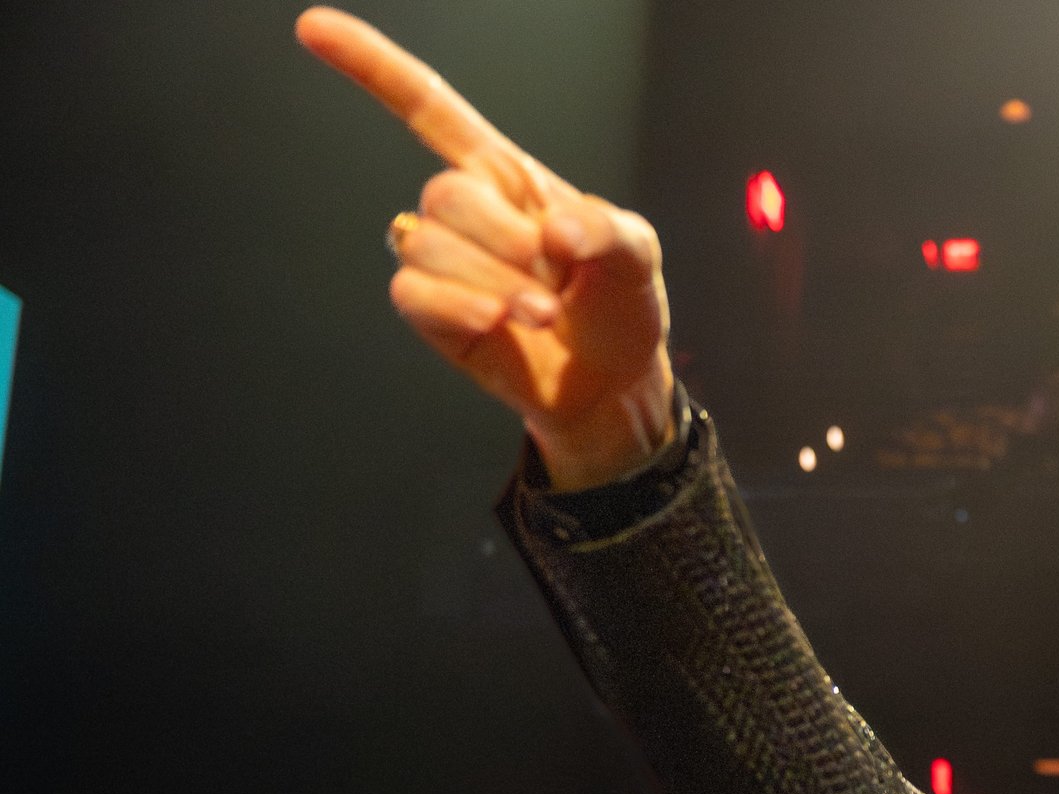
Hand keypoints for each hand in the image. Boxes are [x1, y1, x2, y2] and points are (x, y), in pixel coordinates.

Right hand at [296, 8, 675, 489]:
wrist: (613, 384)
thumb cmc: (620, 307)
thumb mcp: (637, 257)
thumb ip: (609, 230)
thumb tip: (556, 231)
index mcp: (508, 176)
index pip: (430, 110)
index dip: (372, 67)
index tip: (311, 27)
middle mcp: (467, 209)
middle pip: (446, 194)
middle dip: (503, 240)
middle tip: (555, 280)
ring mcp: (442, 258)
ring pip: (428, 244)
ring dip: (493, 284)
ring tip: (543, 312)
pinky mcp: (429, 310)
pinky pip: (411, 292)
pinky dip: (457, 306)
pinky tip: (497, 323)